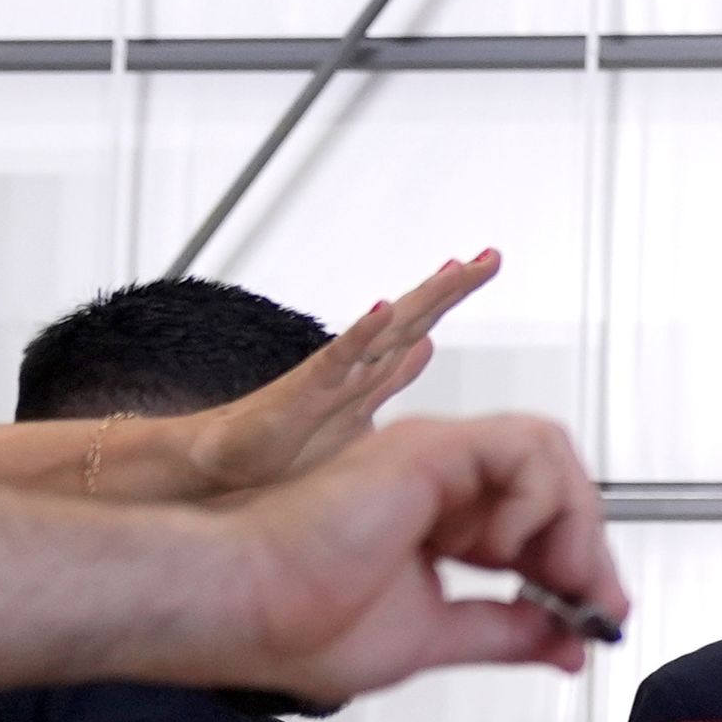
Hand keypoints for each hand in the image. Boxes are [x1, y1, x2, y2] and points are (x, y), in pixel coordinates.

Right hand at [180, 253, 497, 497]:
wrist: (230, 465)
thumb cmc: (288, 443)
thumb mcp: (359, 410)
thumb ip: (391, 376)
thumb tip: (426, 345)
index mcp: (370, 368)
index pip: (419, 323)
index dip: (450, 295)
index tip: (485, 262)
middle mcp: (356, 362)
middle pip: (412, 316)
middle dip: (451, 286)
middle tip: (491, 255)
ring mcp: (333, 373)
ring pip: (385, 329)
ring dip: (420, 299)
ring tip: (453, 270)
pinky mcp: (305, 390)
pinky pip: (338, 358)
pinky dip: (362, 333)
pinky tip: (383, 309)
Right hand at [217, 413, 629, 702]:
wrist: (243, 608)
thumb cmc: (301, 620)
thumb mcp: (437, 635)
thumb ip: (507, 632)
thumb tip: (570, 644)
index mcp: (439, 519)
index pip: (539, 521)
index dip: (580, 567)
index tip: (597, 621)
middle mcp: (440, 479)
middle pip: (556, 484)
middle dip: (590, 547)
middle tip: (594, 605)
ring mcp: (435, 457)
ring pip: (550, 454)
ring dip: (574, 521)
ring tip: (558, 579)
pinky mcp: (431, 447)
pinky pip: (528, 448)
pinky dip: (540, 501)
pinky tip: (502, 553)